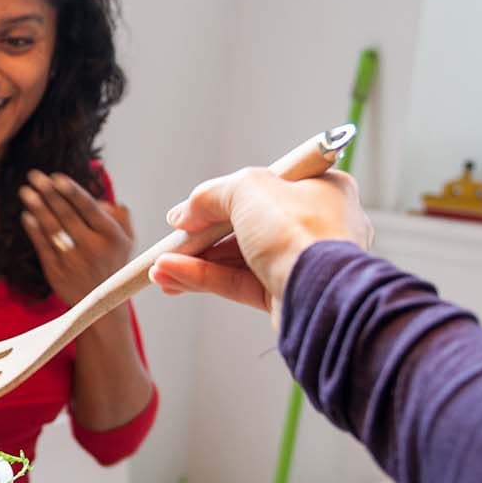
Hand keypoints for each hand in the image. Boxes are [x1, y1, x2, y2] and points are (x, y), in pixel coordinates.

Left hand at [19, 170, 134, 305]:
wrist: (104, 307)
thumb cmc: (114, 265)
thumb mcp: (127, 241)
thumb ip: (120, 216)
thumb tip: (101, 200)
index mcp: (112, 237)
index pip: (89, 208)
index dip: (72, 191)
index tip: (57, 177)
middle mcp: (93, 248)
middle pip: (67, 214)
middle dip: (49, 193)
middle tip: (35, 175)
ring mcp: (74, 261)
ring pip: (52, 229)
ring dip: (37, 207)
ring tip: (25, 191)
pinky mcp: (57, 273)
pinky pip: (43, 247)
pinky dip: (34, 230)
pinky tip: (26, 216)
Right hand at [148, 168, 371, 313]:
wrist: (323, 295)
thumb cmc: (302, 232)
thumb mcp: (248, 190)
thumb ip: (211, 196)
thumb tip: (183, 213)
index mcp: (320, 188)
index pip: (264, 187)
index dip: (224, 197)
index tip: (193, 208)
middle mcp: (314, 224)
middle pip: (245, 225)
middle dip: (201, 235)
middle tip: (171, 240)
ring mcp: (299, 262)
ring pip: (237, 258)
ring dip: (195, 261)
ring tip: (159, 266)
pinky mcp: (285, 294)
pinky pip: (237, 283)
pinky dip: (204, 279)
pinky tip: (171, 277)